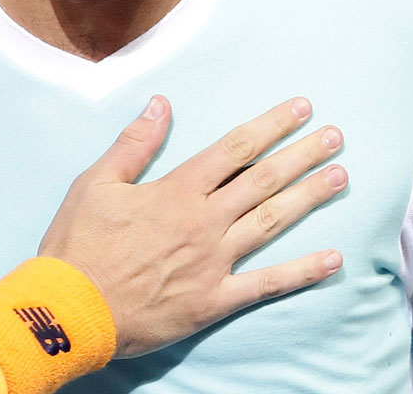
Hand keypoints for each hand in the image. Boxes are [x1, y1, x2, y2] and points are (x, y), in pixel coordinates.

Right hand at [38, 95, 345, 357]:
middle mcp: (203, 221)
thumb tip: (160, 104)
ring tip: (340, 177)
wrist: (72, 309)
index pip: (234, 148)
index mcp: (176, 190)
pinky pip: (266, 285)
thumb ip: (134, 143)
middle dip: (302, 155)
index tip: (300, 109)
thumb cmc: (78, 245)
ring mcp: (213, 262)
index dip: (270, 126)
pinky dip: (302, 272)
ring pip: (271, 222)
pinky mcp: (214, 300)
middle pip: (263, 180)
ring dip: (308, 198)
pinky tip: (333, 259)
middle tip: (336, 137)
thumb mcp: (95, 183)